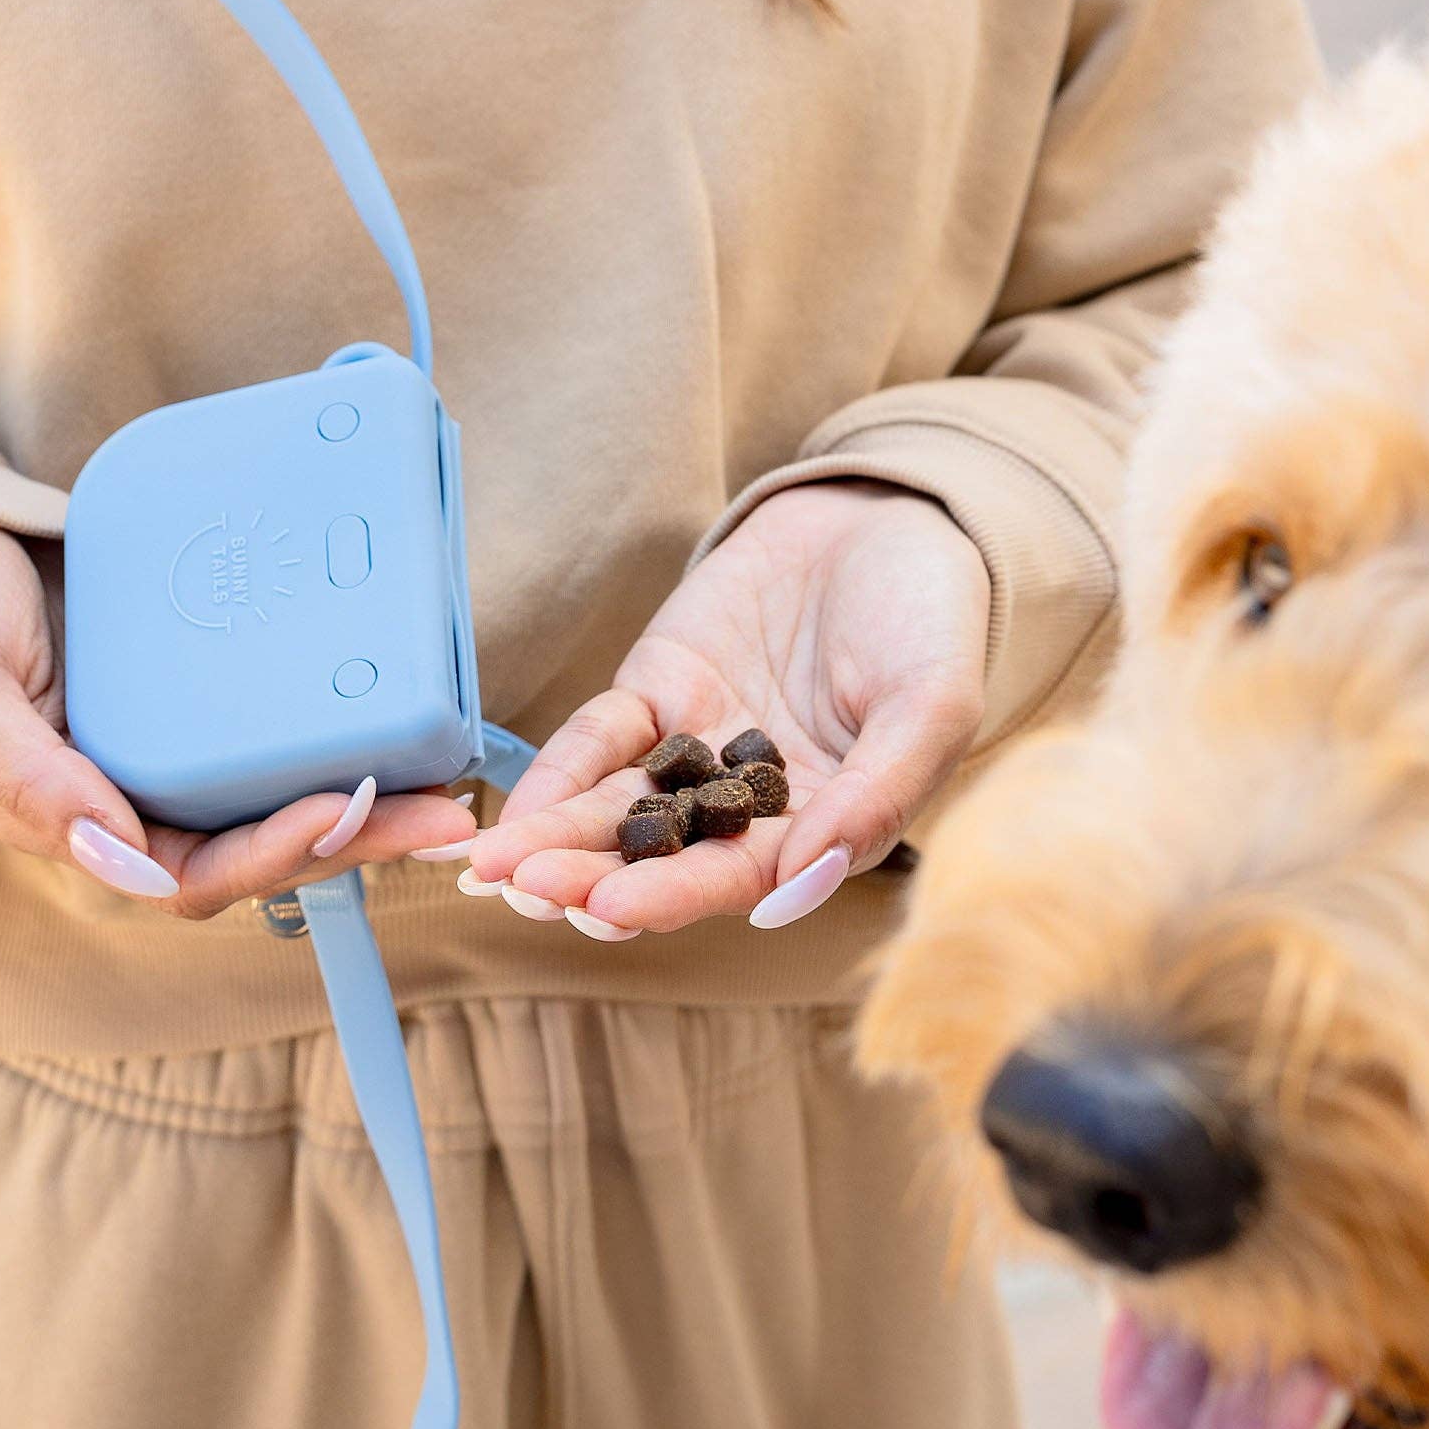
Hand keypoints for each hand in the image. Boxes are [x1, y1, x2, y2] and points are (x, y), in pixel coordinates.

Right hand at [0, 515, 474, 917]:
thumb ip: (22, 775)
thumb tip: (115, 856)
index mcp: (96, 825)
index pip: (205, 874)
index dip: (283, 851)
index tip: (348, 807)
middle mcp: (158, 795)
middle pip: (279, 836)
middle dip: (368, 832)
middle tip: (448, 807)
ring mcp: (195, 738)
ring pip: (300, 777)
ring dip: (381, 778)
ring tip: (455, 756)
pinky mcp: (221, 677)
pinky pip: (294, 702)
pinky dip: (353, 699)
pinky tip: (406, 673)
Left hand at [464, 481, 989, 935]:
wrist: (894, 516)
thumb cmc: (933, 619)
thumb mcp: (934, 704)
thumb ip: (876, 796)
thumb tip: (797, 886)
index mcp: (824, 827)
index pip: (739, 877)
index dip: (673, 897)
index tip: (609, 912)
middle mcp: (753, 807)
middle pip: (662, 859)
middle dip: (590, 881)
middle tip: (528, 894)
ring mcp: (699, 750)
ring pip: (616, 811)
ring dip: (557, 843)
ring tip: (494, 871)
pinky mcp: (659, 691)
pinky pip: (599, 740)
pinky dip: (556, 774)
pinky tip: (513, 810)